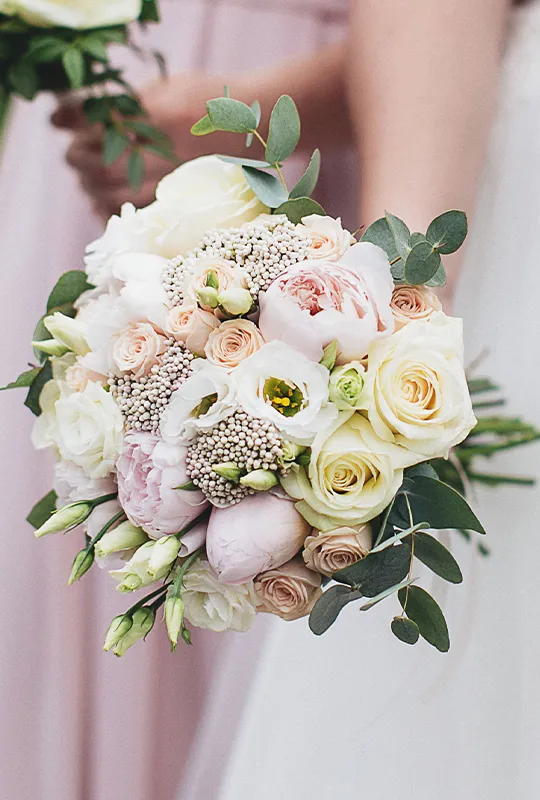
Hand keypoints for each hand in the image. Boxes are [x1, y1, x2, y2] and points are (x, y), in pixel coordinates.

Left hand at [52, 73, 246, 218]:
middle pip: (104, 162)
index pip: (103, 123)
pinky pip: (136, 212)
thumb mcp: (168, 87)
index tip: (61, 123)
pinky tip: (103, 200)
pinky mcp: (179, 199)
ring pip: (116, 190)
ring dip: (91, 184)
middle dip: (79, 159)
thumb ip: (127, 102)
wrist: (257, 128)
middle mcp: (167, 149)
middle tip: (74, 156)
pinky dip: (112, 208)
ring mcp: (174, 178)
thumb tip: (74, 117)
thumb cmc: (209, 101)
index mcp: (162, 113)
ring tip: (88, 177)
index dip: (75, 124)